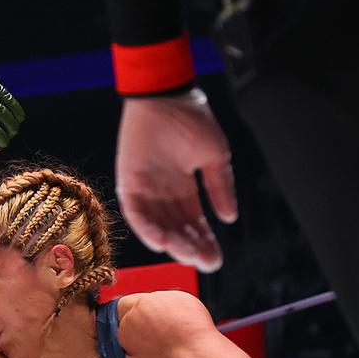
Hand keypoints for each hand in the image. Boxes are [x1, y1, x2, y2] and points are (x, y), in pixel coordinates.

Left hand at [115, 89, 236, 271]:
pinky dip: (145, 228)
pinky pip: (134, 212)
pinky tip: (161, 241)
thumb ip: (220, 187)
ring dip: (172, 242)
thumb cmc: (191, 119)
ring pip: (156, 226)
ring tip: (187, 254)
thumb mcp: (214, 157)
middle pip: (176, 229)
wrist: (166, 96)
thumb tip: (230, 218)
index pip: (194, 222)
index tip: (216, 258)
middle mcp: (163, 193)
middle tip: (206, 261)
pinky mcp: (128, 182)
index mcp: (183, 187)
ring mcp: (144, 189)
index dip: (204, 241)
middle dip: (191, 247)